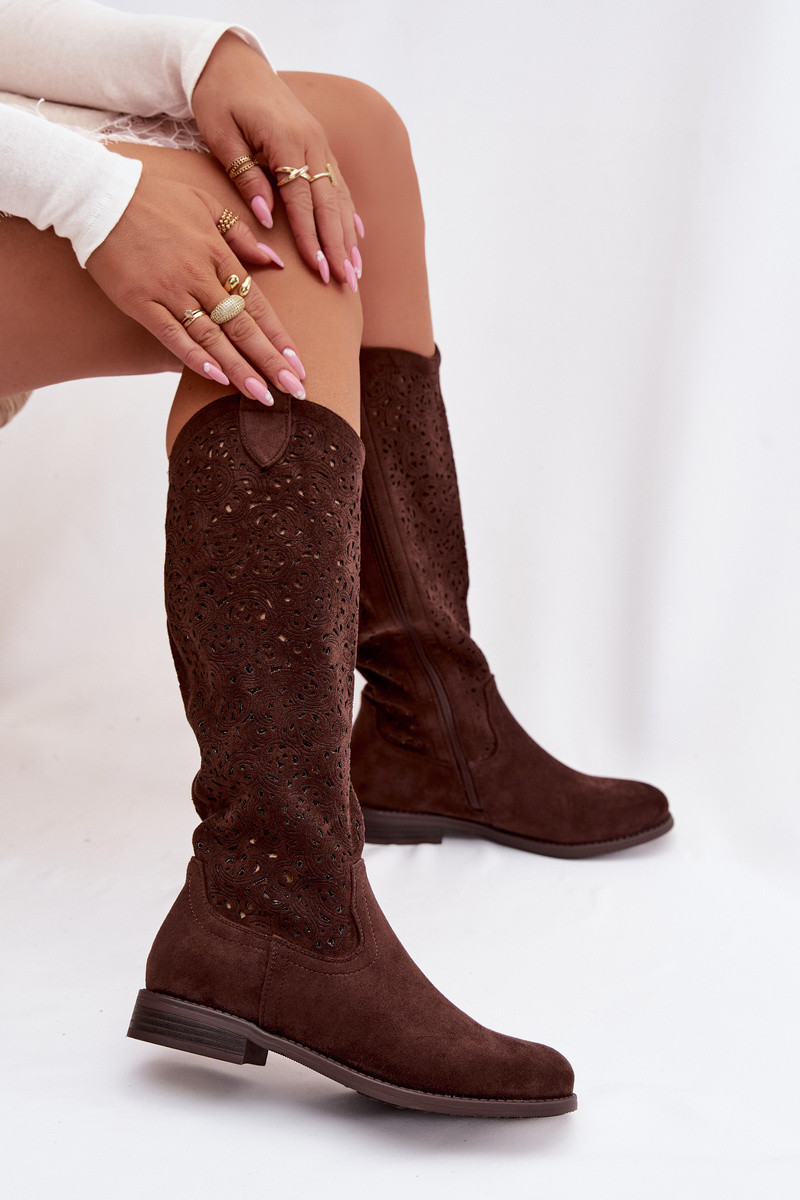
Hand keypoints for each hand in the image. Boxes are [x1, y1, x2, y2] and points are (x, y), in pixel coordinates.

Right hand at [86, 167, 305, 403]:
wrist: (98, 195)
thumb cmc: (154, 197)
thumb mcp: (205, 203)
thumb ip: (240, 234)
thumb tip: (276, 260)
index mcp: (218, 254)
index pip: (257, 304)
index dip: (279, 337)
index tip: (299, 364)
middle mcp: (199, 276)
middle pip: (242, 327)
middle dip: (270, 361)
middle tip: (295, 390)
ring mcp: (170, 291)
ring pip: (212, 337)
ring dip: (239, 369)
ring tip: (262, 397)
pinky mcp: (141, 302)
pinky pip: (172, 335)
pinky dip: (195, 357)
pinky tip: (216, 378)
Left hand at [192, 31, 361, 290]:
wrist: (232, 60)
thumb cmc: (219, 97)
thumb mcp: (220, 134)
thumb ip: (245, 176)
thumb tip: (266, 217)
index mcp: (286, 140)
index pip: (302, 200)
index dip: (311, 238)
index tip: (318, 270)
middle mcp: (311, 143)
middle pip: (329, 205)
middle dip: (338, 248)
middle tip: (345, 284)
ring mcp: (319, 144)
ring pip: (339, 199)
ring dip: (348, 238)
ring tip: (354, 273)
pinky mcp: (319, 146)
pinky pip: (339, 185)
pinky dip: (348, 214)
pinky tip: (357, 238)